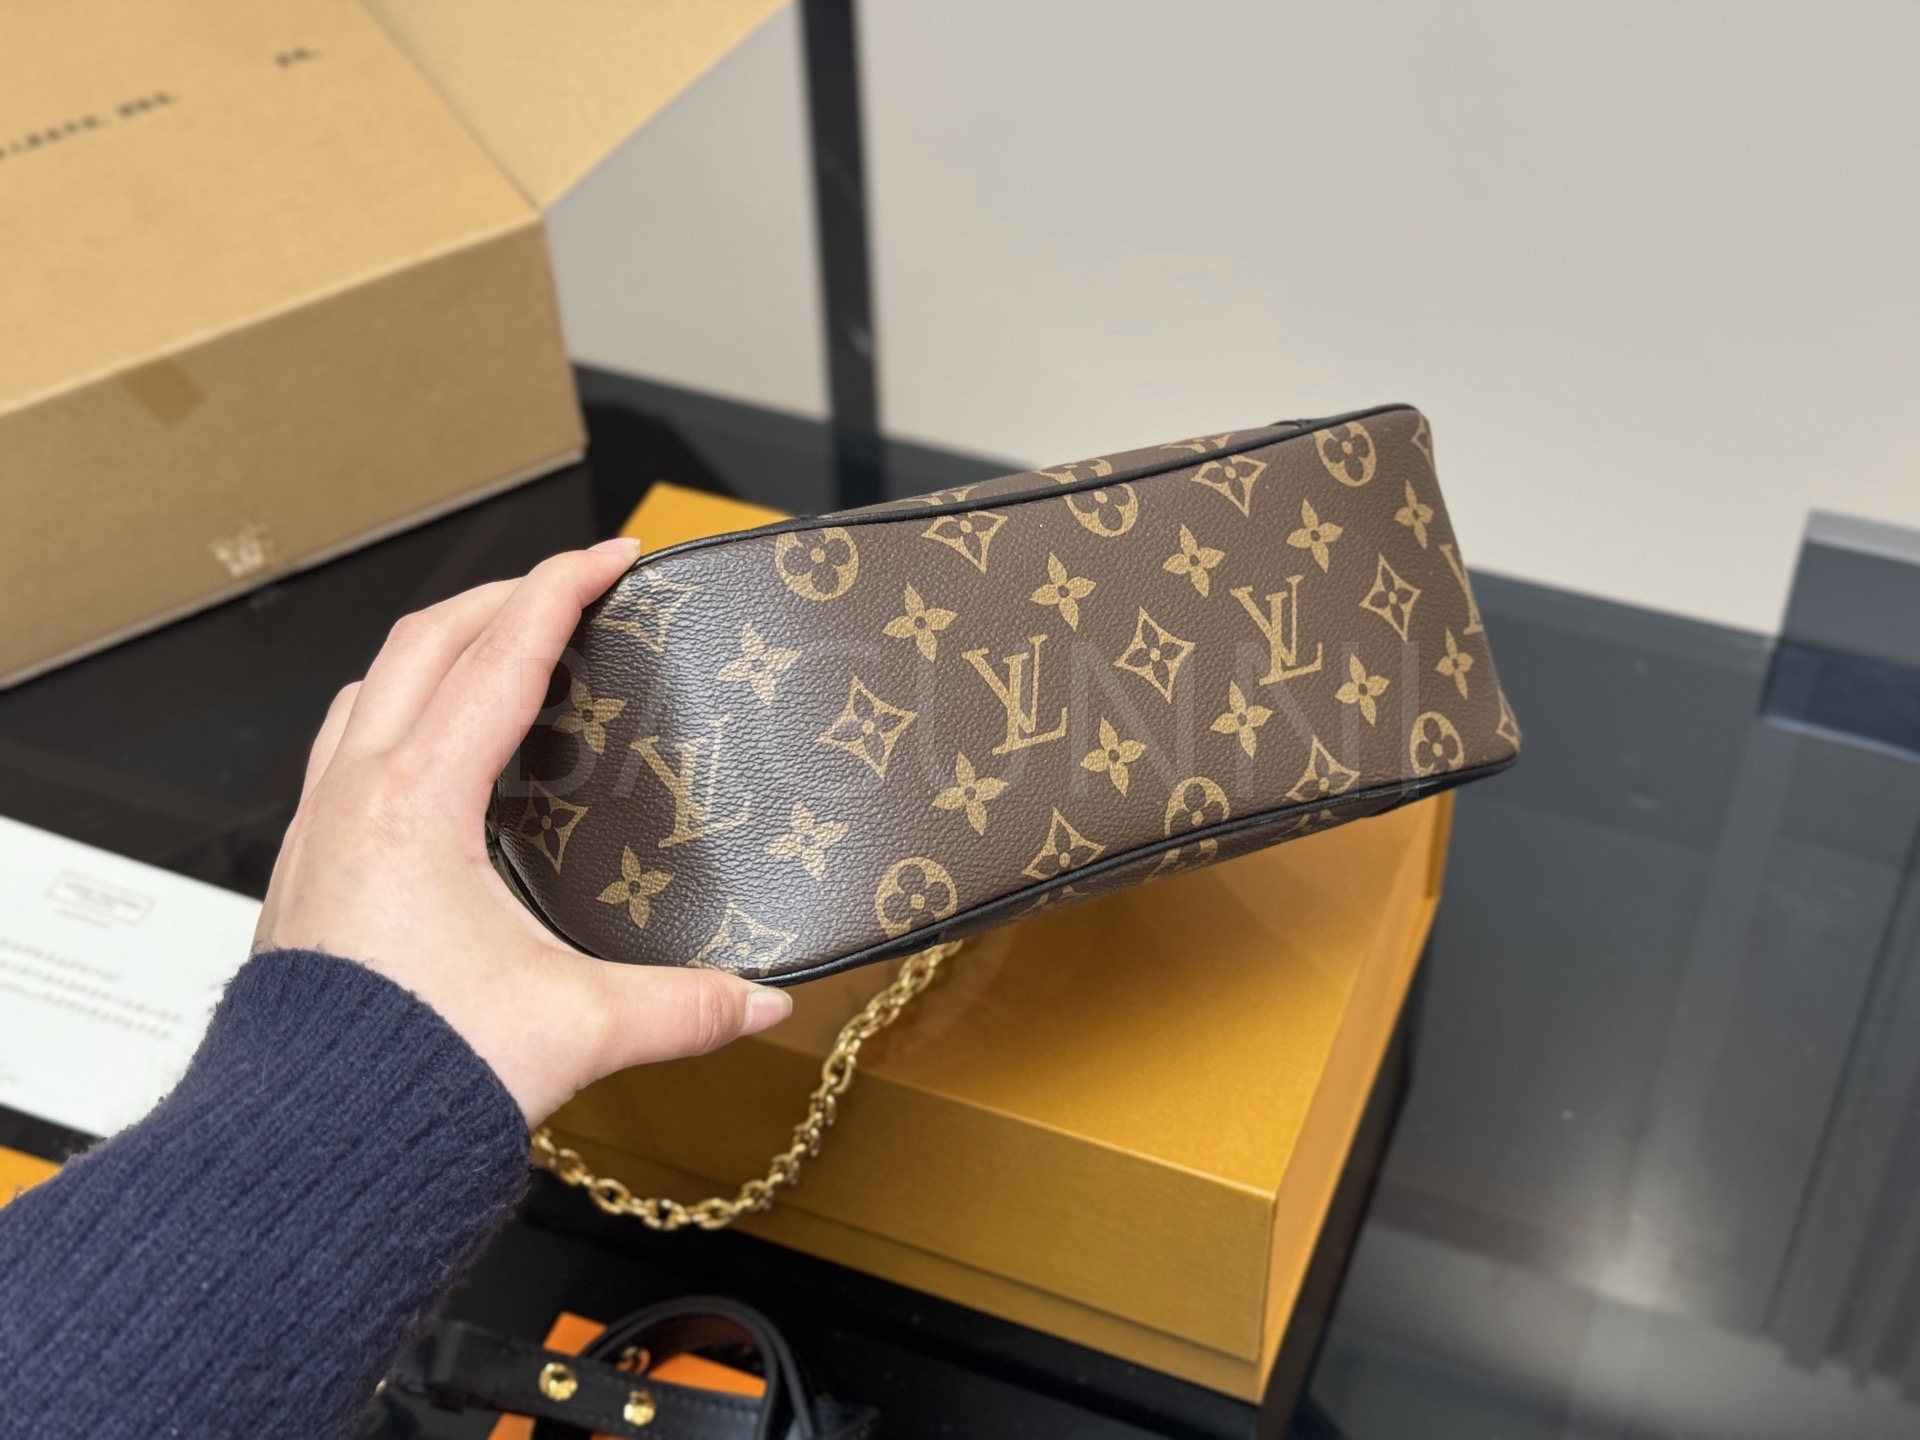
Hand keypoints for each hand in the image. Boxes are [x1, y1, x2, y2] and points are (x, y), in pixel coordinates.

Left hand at [254, 539, 791, 1124]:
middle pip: (423, 642)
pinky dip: (398, 710)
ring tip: (499, 650)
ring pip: (370, 687)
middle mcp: (356, 799)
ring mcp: (320, 830)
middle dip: (502, 596)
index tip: (613, 556)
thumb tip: (759, 1002)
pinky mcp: (308, 871)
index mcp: (419, 804)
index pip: (500, 655)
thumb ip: (684, 1006)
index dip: (562, 588)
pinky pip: (345, 745)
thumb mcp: (577, 1028)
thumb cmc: (410, 1077)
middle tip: (569, 586)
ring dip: (438, 647)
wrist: (307, 1150)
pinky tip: (435, 754)